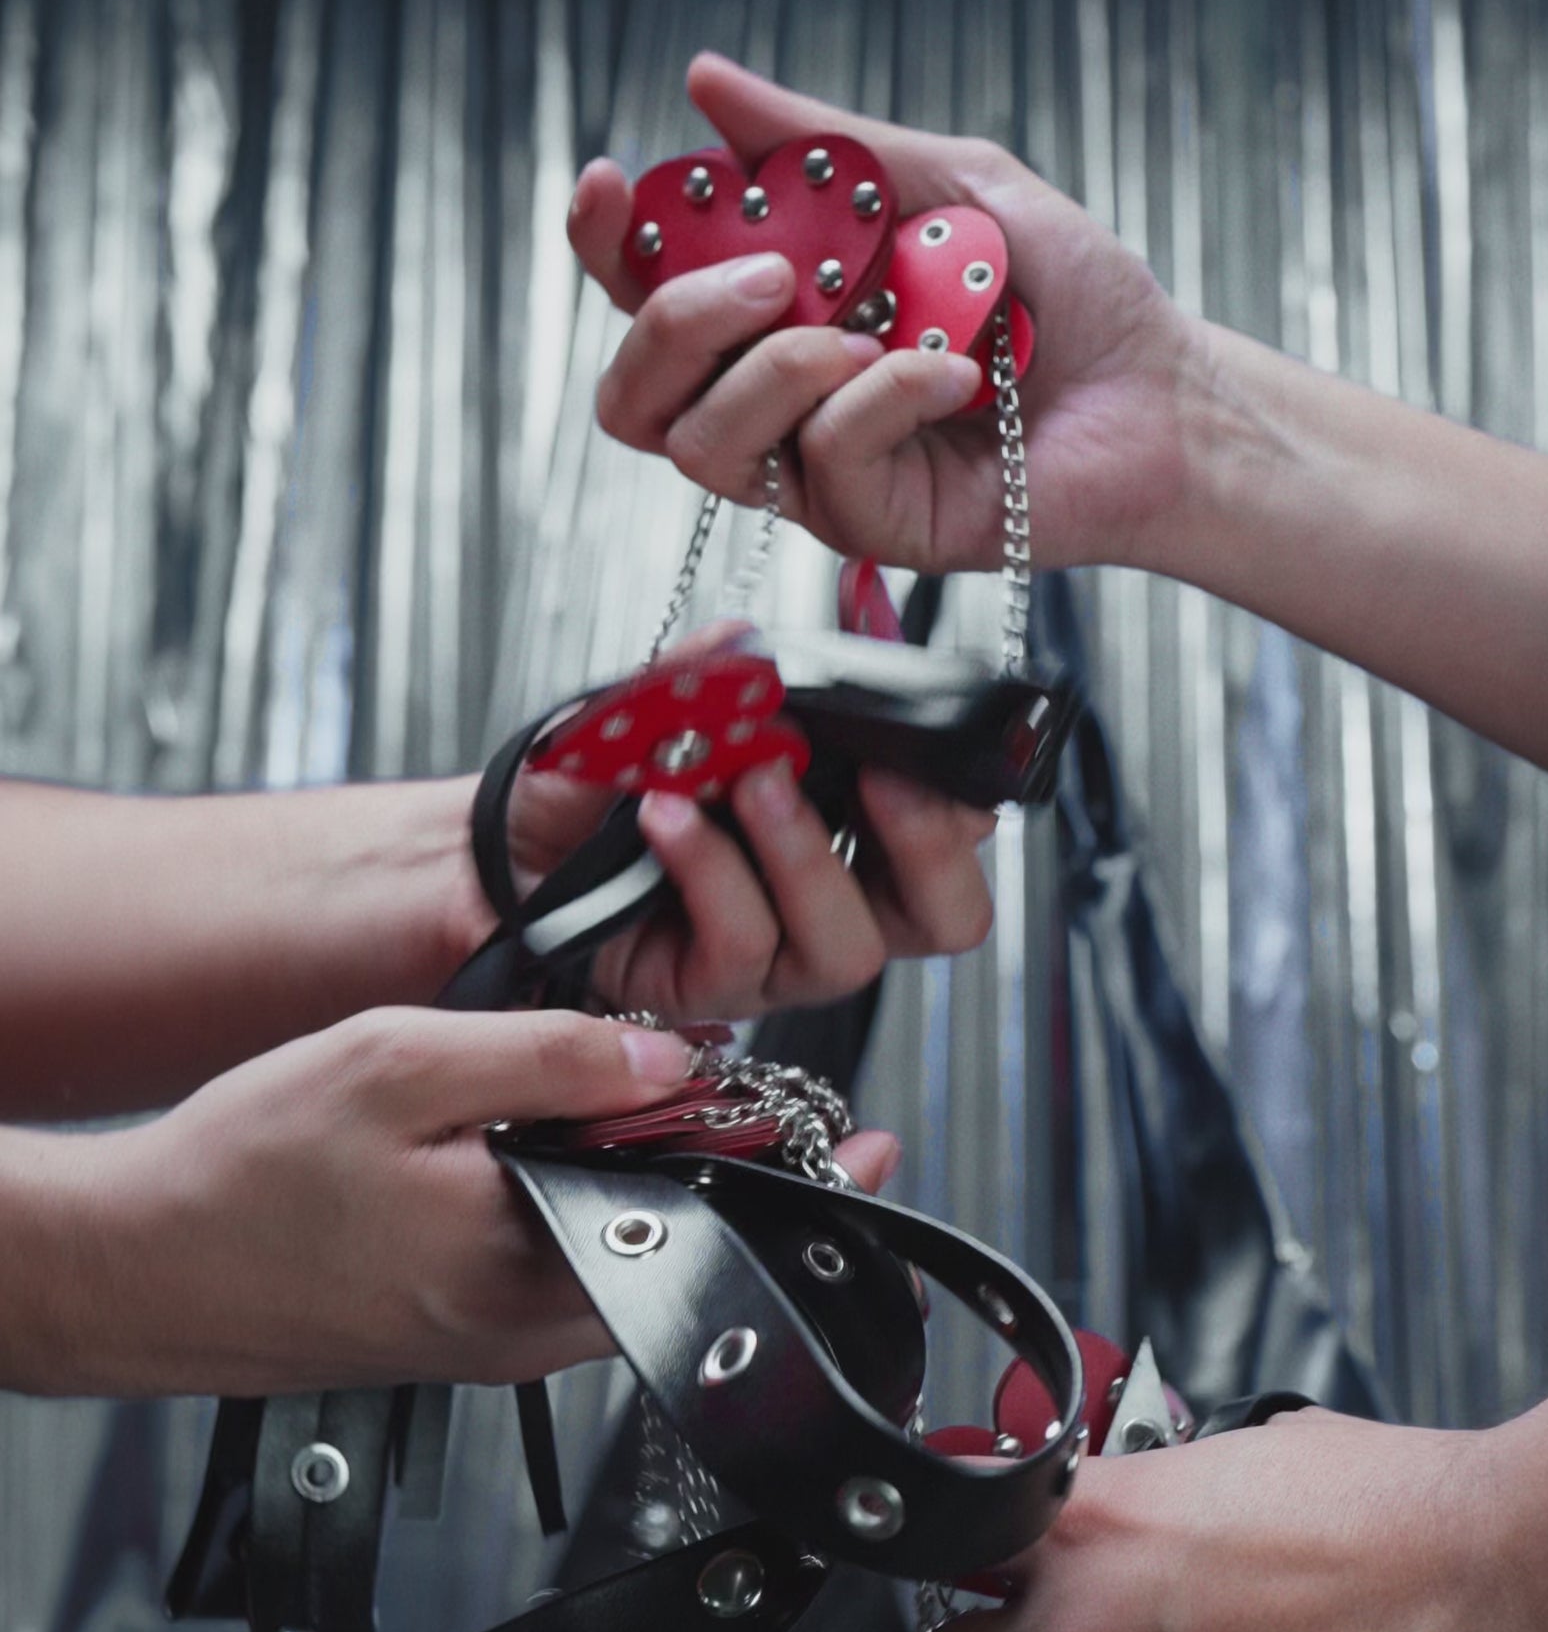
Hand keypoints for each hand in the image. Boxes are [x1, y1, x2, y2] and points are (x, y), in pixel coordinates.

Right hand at [24, 1009, 900, 1398]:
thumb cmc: (244, 1169)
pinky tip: (565, 1149)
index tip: (869, 1140)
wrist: (136, 1267)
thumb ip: (542, 1055)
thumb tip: (670, 1053)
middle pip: (683, 1256)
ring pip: (625, 1267)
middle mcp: (523, 1330)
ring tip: (668, 1111)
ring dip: (660, 1192)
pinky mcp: (456, 1337)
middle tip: (788, 1110)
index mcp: (526, 1265)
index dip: (788, 1174)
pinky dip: (592, 1213)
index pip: (707, 1229)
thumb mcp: (398, 1064)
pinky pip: (564, 1277)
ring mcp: (490, 1345)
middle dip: (740, 1180)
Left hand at [498, 623, 994, 1020]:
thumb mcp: (670, 708)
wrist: (504, 842)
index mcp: (860, 837)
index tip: (907, 692)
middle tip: (884, 775)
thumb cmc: (603, 785)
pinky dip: (712, 870)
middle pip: (949, 916)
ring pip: (849, 946)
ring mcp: (777, 960)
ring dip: (806, 853)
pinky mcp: (709, 992)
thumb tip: (759, 638)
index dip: (955, 760)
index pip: (959, 820)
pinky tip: (670, 814)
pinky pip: (742, 945)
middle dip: (931, 844)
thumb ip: (723, 671)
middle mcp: (834, 906)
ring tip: (753, 779)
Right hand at [568, 53, 1203, 580]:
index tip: (611, 182)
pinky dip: (882, 400)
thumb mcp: (946, 183)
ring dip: (773, 370)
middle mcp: (777, 399)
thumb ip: (821, 144)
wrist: (1161, 390)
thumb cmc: (1069, 295)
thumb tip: (704, 80)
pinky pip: (824, 462)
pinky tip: (955, 375)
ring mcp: (817, 472)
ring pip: (704, 445)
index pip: (644, 296)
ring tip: (865, 331)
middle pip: (635, 393)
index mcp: (776, 313)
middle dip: (674, 322)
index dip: (605, 246)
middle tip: (770, 272)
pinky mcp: (871, 526)